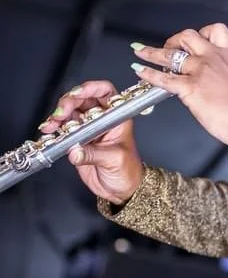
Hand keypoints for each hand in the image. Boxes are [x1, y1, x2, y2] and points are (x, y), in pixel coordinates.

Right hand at [39, 81, 143, 203]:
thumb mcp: (115, 160)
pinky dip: (54, 127)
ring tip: (52, 124)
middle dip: (68, 102)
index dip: (91, 88)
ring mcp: (88, 128)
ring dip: (58, 115)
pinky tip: (50, 131)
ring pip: (70, 111)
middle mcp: (102, 119)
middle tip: (61, 113)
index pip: (105, 92)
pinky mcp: (76, 139)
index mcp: (117, 118)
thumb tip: (75, 151)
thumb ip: (93, 154)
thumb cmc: (128, 172)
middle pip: (82, 99)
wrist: (121, 190)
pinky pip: (63, 127)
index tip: (78, 93)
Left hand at [131, 24, 227, 147]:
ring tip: (140, 52)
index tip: (194, 40)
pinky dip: (148, 74)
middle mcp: (212, 58)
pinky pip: (164, 78)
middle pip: (187, 36)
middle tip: (167, 49)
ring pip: (170, 55)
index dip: (201, 33)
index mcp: (226, 56)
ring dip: (152, 53)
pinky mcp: (190, 88)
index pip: (215, 30)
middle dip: (173, 41)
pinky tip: (140, 71)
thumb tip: (211, 81)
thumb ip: (222, 76)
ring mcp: (199, 72)